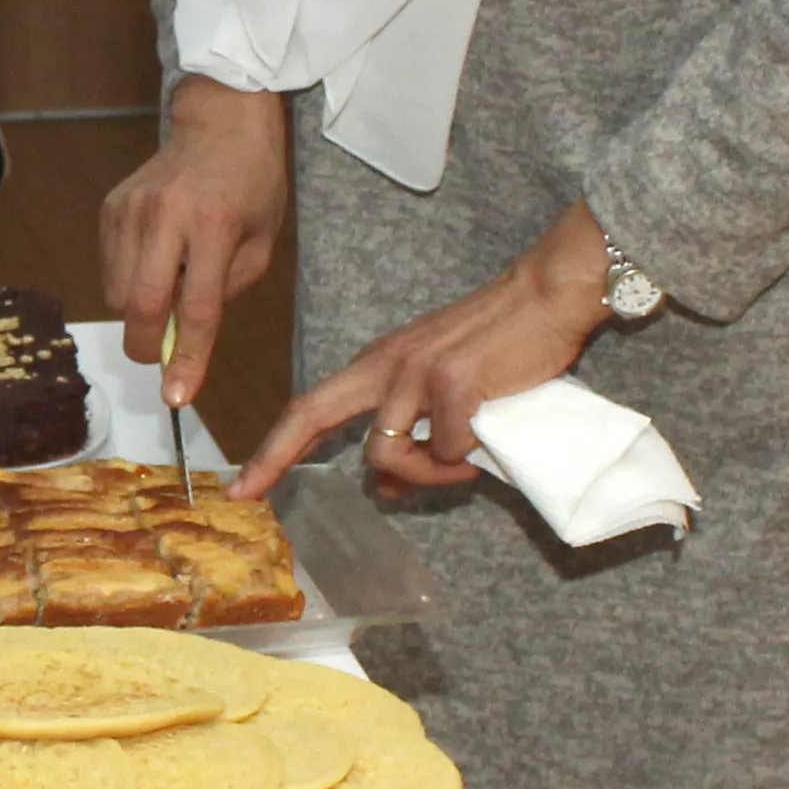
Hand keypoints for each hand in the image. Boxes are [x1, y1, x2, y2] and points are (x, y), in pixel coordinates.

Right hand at [100, 75, 288, 416]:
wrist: (220, 121)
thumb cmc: (252, 184)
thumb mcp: (262, 241)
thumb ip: (226, 290)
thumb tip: (183, 336)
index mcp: (215, 225)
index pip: (195, 307)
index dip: (186, 359)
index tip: (176, 397)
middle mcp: (166, 216)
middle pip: (139, 303)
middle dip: (146, 345)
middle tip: (161, 358)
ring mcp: (131, 209)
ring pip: (117, 292)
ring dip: (140, 311)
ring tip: (169, 284)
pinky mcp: (110, 207)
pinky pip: (109, 268)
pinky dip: (129, 282)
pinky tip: (155, 260)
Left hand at [234, 202, 615, 498]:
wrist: (546, 295)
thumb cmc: (499, 343)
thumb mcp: (439, 384)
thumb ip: (408, 429)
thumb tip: (383, 487)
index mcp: (379, 364)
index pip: (312, 405)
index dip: (273, 446)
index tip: (243, 483)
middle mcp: (385, 365)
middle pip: (311, 413)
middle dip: (271, 457)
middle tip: (250, 493)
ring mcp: (415, 373)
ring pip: (385, 453)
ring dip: (422, 476)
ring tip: (461, 467)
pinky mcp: (452, 384)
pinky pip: (446, 449)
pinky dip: (465, 459)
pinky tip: (486, 443)